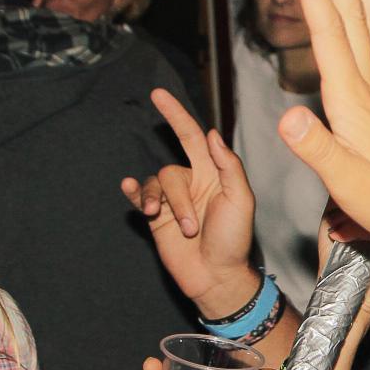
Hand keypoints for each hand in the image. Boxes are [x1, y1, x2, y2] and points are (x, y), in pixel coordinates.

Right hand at [122, 89, 261, 317]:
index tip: (157, 94)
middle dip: (177, 198)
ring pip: (155, 186)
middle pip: (171, 170)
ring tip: (180, 231)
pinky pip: (138, 195)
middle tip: (191, 227)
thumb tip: (211, 133)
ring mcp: (171, 199)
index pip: (191, 136)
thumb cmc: (234, 239)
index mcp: (213, 173)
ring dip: (164, 207)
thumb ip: (227, 166)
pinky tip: (128, 187)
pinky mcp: (155, 217)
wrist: (217, 276)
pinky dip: (132, 190)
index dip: (176, 114)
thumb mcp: (240, 200)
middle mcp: (190, 181)